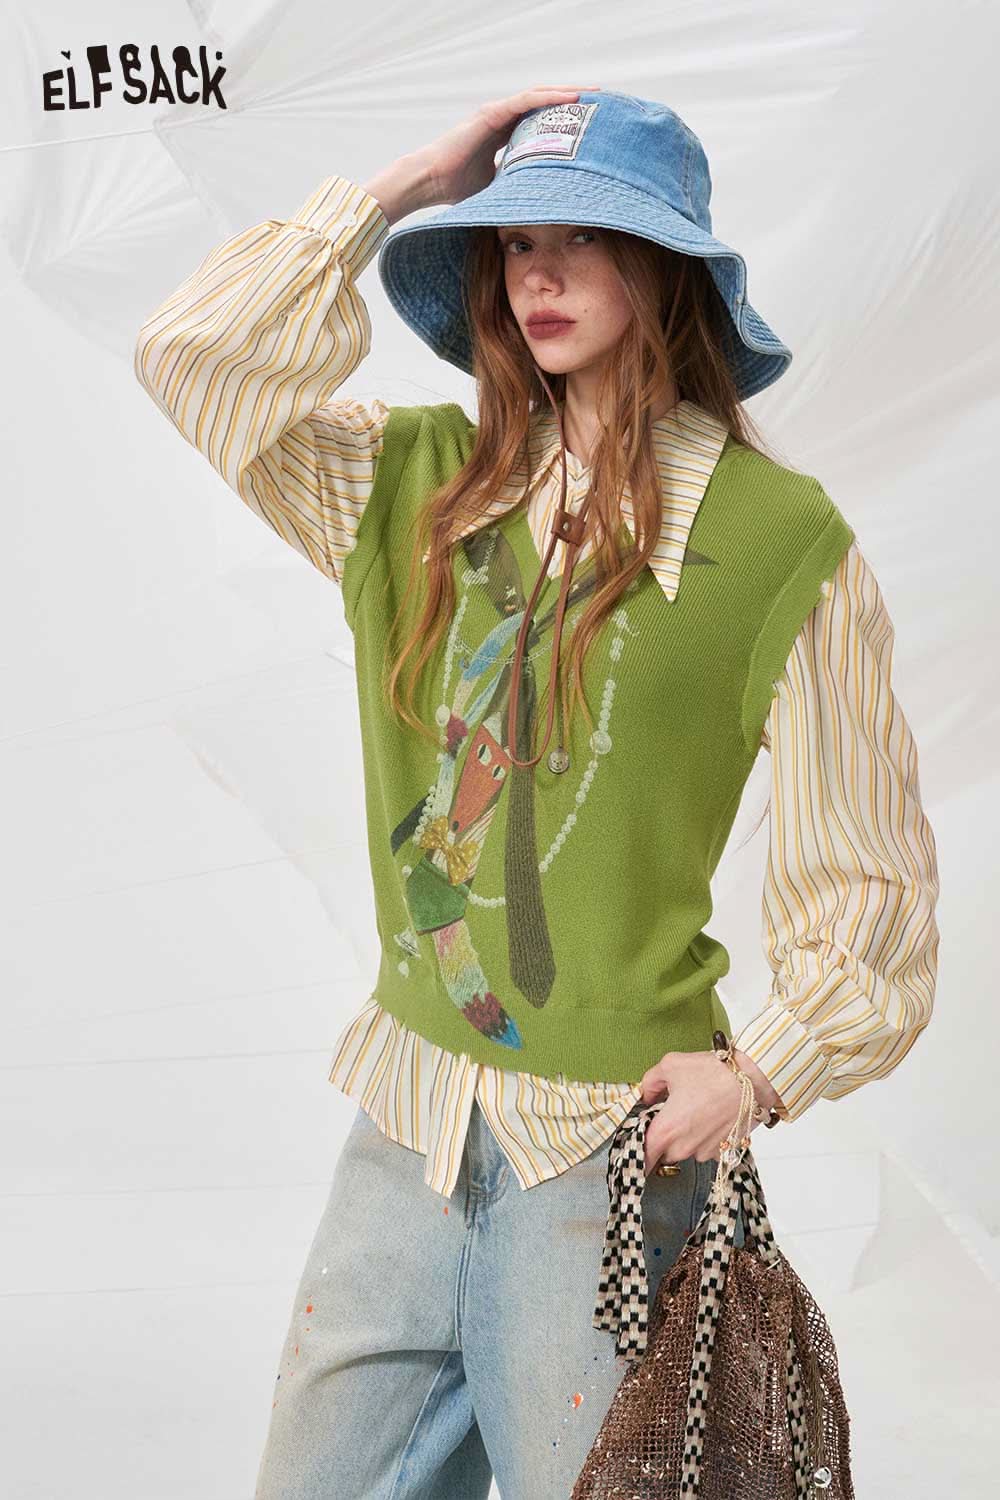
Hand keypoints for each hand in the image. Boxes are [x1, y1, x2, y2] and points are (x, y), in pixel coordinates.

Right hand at [416, 83, 602, 206]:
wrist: (431, 181)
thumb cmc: (457, 188)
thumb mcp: (498, 188)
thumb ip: (516, 186)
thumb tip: (540, 205)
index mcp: (504, 132)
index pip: (540, 120)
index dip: (564, 119)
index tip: (588, 123)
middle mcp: (502, 118)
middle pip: (543, 104)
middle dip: (571, 101)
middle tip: (600, 103)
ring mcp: (497, 113)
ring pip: (538, 96)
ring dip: (566, 94)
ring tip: (592, 94)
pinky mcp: (492, 114)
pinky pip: (526, 101)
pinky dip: (548, 97)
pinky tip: (569, 97)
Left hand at [638, 1048, 778, 1174]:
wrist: (754, 1080)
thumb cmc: (713, 1072)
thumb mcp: (671, 1065)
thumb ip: (650, 1081)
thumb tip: (646, 1094)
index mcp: (667, 1130)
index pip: (642, 1156)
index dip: (637, 1152)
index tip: (636, 1145)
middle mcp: (685, 1147)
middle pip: (664, 1152)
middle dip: (665, 1136)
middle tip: (673, 1112)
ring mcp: (705, 1152)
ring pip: (686, 1150)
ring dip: (687, 1136)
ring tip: (698, 1109)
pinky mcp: (724, 1151)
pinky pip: (706, 1148)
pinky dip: (706, 1136)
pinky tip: (712, 1116)